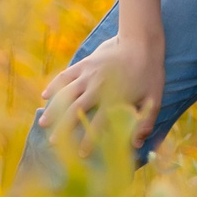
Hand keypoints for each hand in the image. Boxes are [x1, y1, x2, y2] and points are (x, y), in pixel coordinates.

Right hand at [37, 32, 164, 147]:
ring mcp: (88, 74)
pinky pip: (65, 76)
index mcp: (114, 98)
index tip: (81, 154)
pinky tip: (45, 95)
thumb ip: (145, 122)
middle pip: (75, 110)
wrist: (140, 41)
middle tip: (52, 142)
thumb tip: (136, 145)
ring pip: (65, 94)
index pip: (97, 125)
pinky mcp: (84, 63)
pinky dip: (54, 85)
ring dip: (53, 109)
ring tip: (43, 122)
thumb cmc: (149, 72)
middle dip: (62, 128)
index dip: (88, 141)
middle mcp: (97, 87)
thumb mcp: (153, 99)